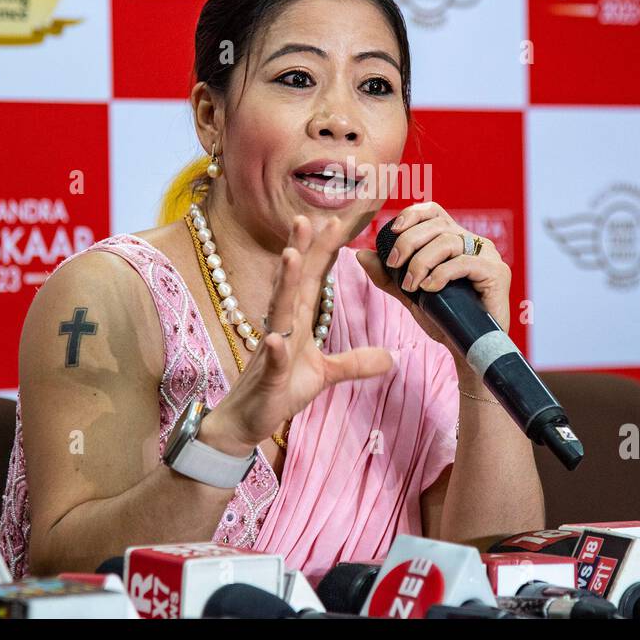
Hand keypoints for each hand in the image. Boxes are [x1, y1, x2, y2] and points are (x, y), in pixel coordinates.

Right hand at [209, 214, 395, 452]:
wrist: (248, 421)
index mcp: (298, 321)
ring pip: (278, 309)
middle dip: (299, 250)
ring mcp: (272, 349)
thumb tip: (391, 356)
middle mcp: (283, 327)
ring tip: (290, 257)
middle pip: (292, 282)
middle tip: (305, 218)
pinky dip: (273, 349)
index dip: (323, 250)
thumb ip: (355, 362)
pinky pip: (272, 360)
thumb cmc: (281, 390)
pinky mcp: (267, 377)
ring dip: (284, 283)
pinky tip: (274, 339)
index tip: (336, 220)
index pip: (311, 278)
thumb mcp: (325, 374)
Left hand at [355, 200, 511, 352]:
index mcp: (454, 239)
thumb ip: (387, 275)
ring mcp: (487, 255)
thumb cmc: (442, 319)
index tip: (392, 231)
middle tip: (394, 264)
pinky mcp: (496, 272)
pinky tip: (429, 288)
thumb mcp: (409, 294)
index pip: (433, 212)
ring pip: (449, 241)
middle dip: (409, 241)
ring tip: (412, 285)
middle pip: (437, 224)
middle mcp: (472, 242)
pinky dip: (442, 273)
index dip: (412, 215)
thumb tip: (361, 254)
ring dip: (422, 261)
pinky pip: (464, 262)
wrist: (466, 348)